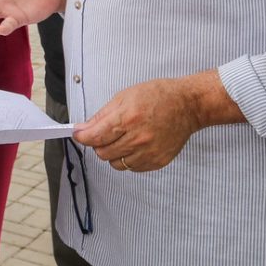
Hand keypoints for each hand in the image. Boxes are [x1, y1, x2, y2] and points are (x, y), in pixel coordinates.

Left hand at [72, 78, 205, 173]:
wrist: (187, 106)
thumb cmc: (158, 96)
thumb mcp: (124, 96)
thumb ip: (102, 115)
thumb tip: (84, 128)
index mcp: (128, 118)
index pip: (96, 136)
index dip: (82, 137)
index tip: (78, 134)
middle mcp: (138, 138)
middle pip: (103, 153)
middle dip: (98, 144)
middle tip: (103, 134)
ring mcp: (149, 152)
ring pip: (116, 163)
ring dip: (113, 153)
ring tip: (122, 138)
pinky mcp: (157, 161)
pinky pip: (132, 168)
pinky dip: (128, 159)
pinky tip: (134, 145)